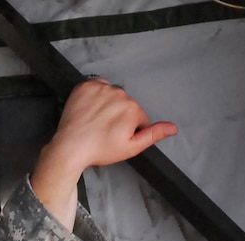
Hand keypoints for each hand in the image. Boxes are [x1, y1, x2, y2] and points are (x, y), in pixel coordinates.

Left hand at [31, 78, 179, 226]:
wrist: (71, 147)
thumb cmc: (100, 149)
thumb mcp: (131, 147)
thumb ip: (153, 134)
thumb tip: (173, 127)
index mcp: (133, 108)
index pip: (139, 116)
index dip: (129, 129)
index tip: (117, 137)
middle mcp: (120, 93)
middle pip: (126, 104)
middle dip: (119, 116)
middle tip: (105, 130)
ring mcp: (101, 88)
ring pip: (112, 95)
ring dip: (107, 105)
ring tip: (96, 121)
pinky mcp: (86, 85)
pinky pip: (97, 87)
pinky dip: (95, 96)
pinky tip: (90, 110)